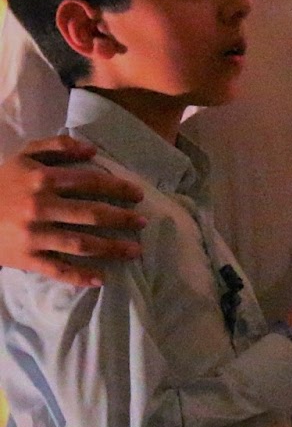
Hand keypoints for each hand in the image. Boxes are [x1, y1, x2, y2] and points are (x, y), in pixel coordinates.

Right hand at [0, 137, 145, 285]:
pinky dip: (80, 276)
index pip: (92, 183)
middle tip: (143, 222)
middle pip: (92, 215)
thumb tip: (92, 150)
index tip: (138, 195)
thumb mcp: (23, 156)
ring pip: (81, 244)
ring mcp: (34, 236)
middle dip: (123, 219)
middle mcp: (41, 208)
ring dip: (112, 248)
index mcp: (43, 180)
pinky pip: (57, 269)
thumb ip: (57, 147)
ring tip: (135, 250)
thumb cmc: (0, 182)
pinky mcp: (25, 258)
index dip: (119, 189)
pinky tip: (101, 279)